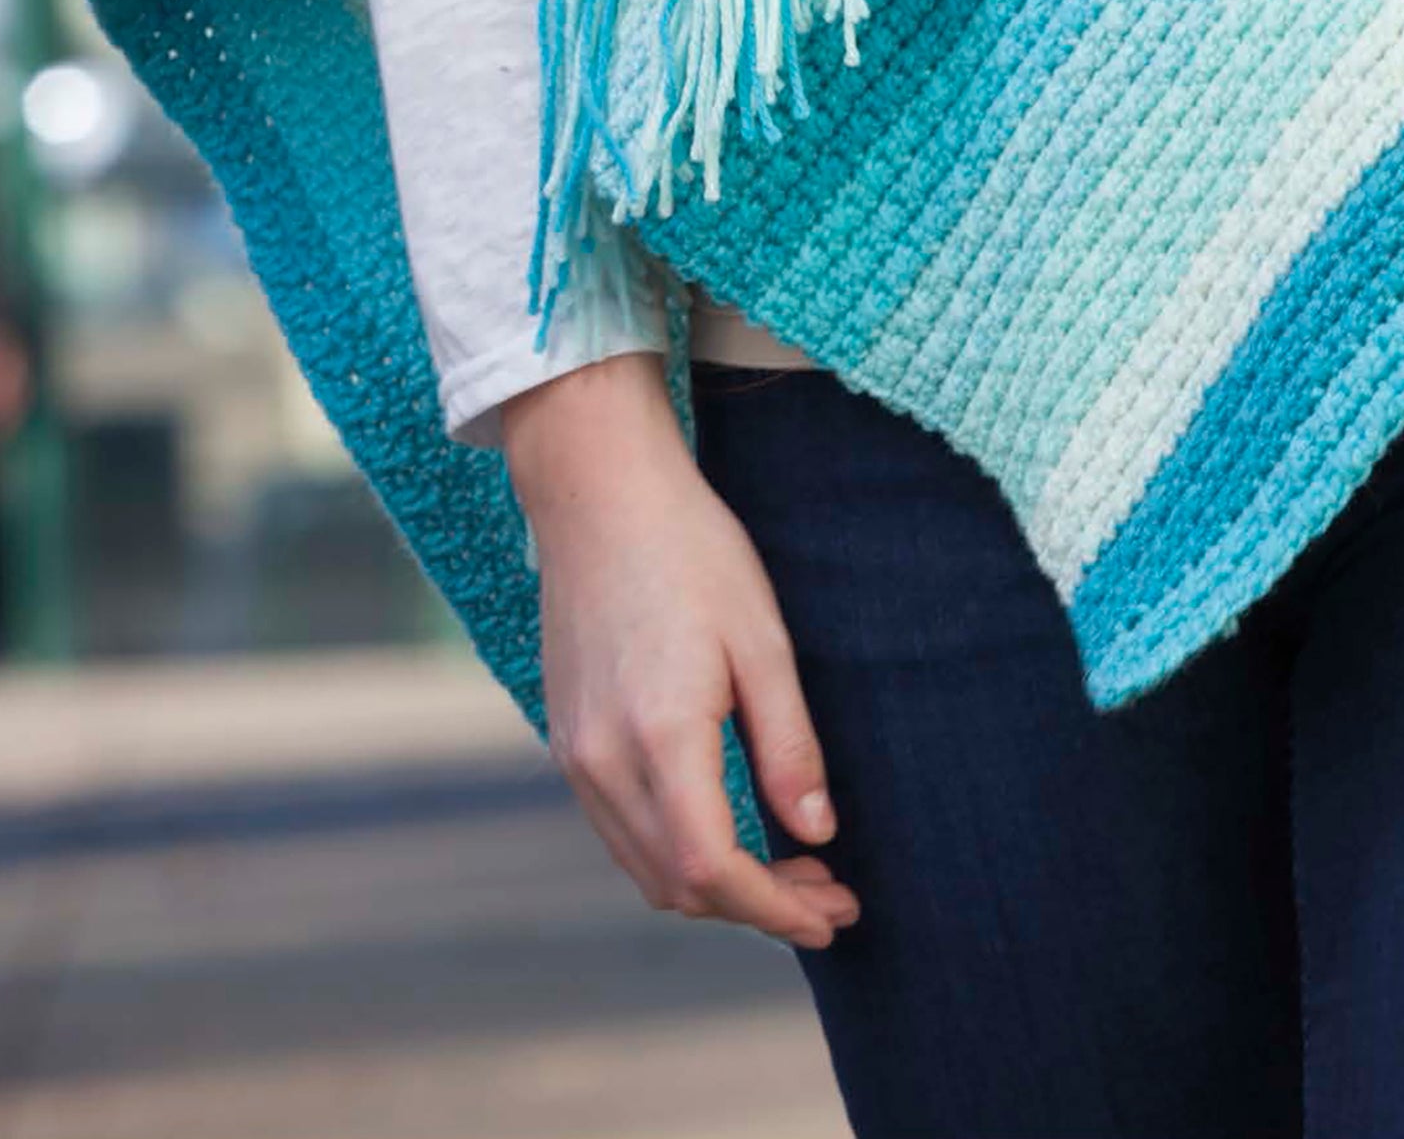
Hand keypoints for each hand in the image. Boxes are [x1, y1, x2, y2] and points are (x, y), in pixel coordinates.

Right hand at [503, 353, 859, 949]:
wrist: (597, 491)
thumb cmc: (690, 550)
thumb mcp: (762, 640)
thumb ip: (788, 746)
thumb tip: (816, 834)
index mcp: (659, 737)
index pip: (714, 869)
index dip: (778, 909)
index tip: (836, 912)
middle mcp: (604, 761)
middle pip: (678, 884)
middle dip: (758, 906)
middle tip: (829, 890)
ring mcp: (575, 754)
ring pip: (645, 866)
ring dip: (716, 885)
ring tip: (790, 866)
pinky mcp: (567, 737)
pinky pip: (620, 829)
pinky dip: (676, 851)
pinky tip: (727, 823)